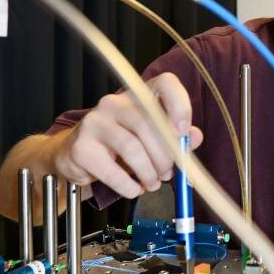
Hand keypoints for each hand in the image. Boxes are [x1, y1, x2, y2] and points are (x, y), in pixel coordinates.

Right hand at [54, 72, 202, 197]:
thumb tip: (196, 137)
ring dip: (148, 173)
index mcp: (139, 95)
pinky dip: (129, 186)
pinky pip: (113, 170)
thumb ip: (176, 138)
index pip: (165, 83)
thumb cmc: (120, 145)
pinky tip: (134, 189)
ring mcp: (95, 121)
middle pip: (150, 125)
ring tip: (152, 184)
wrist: (77, 155)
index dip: (179, 104)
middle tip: (167, 175)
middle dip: (164, 157)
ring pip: (132, 148)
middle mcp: (115, 102)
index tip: (183, 131)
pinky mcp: (82, 146)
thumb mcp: (151, 139)